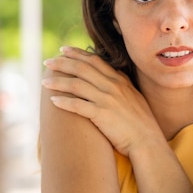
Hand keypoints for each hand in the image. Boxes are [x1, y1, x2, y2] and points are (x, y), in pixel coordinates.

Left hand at [42, 46, 164, 156]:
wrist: (147, 141)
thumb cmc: (141, 123)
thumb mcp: (133, 97)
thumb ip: (121, 85)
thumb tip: (111, 78)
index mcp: (120, 80)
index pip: (94, 61)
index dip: (77, 54)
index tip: (63, 51)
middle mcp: (113, 86)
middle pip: (82, 69)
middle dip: (62, 64)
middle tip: (48, 62)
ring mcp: (107, 100)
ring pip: (76, 85)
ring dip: (58, 81)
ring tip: (44, 81)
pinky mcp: (102, 115)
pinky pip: (78, 105)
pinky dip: (64, 102)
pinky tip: (53, 101)